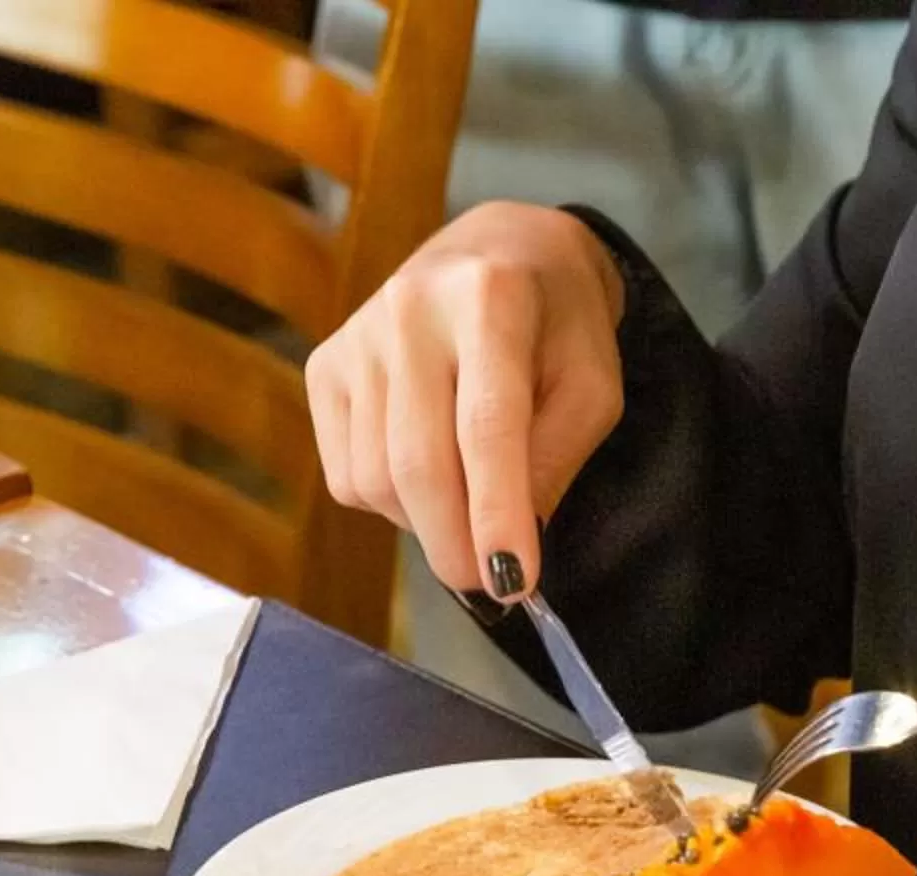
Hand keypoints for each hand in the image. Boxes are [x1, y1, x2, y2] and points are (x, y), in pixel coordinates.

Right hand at [305, 202, 627, 598]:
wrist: (497, 250)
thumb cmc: (557, 323)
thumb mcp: (592, 382)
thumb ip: (558, 457)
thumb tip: (509, 545)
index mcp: (491, 299)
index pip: (487, 425)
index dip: (497, 512)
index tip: (511, 582)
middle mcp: (410, 308)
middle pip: (418, 462)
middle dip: (454, 543)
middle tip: (488, 585)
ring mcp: (357, 336)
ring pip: (376, 479)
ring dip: (425, 521)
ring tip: (466, 502)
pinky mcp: (324, 365)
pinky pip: (346, 474)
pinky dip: (387, 502)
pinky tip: (425, 469)